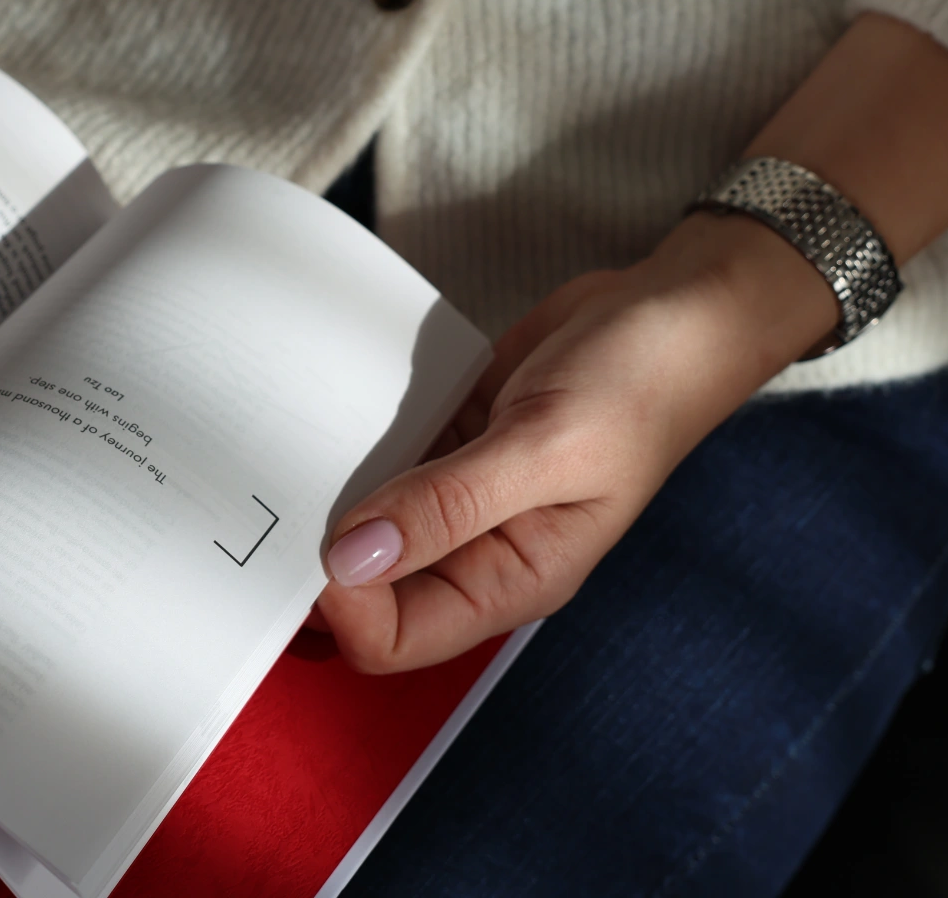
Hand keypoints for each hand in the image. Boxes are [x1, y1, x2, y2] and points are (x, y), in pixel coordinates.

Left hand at [313, 212, 838, 672]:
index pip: (396, 638)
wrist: (676, 310)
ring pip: (365, 526)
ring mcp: (459, 498)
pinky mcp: (448, 446)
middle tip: (272, 500)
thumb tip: (351, 558)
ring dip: (325, 499)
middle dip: (317, 559)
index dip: (344, 605)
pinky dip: (349, 446)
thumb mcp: (546, 445)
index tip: (310, 539)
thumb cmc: (642, 384)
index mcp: (513, 578)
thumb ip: (449, 504)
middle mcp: (479, 551)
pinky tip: (326, 414)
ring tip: (284, 454)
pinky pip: (378, 463)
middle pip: (367, 594)